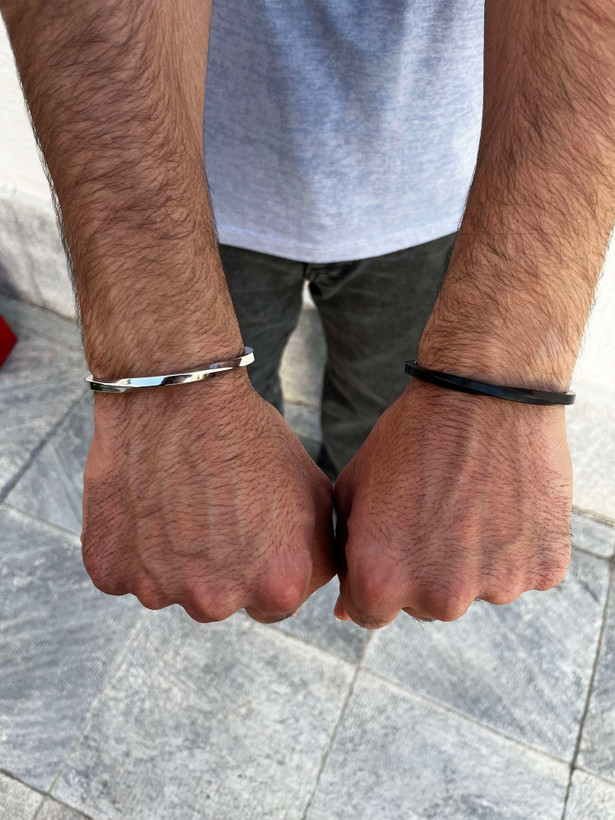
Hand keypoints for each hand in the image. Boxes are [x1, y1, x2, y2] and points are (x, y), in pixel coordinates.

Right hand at [81, 372, 334, 622]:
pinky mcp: (110, 572)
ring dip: (174, 559)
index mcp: (278, 587)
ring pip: (171, 588)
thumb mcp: (314, 494)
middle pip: (222, 600)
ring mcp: (159, 590)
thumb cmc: (249, 438)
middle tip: (212, 513)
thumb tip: (306, 578)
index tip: (253, 531)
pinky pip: (126, 571)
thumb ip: (314, 552)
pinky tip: (144, 502)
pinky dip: (132, 546)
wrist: (178, 396)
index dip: (266, 564)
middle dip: (221, 568)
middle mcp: (217, 601)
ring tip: (177, 502)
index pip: (277, 602)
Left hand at [333, 378, 571, 627]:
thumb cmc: (410, 438)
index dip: (377, 576)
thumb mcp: (355, 490)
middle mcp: (440, 597)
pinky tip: (505, 502)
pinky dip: (515, 546)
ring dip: (473, 560)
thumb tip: (349, 612)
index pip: (371, 613)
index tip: (394, 541)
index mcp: (383, 581)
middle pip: (426, 605)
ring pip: (477, 589)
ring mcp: (497, 586)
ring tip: (472, 502)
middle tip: (436, 513)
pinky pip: (522, 571)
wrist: (483, 394)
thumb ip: (346, 556)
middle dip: (424, 571)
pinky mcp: (543, 568)